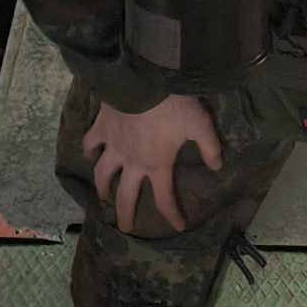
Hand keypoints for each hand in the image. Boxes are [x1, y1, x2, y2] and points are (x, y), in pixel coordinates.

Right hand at [84, 95, 222, 233]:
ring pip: (103, 176)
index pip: (164, 199)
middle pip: (125, 197)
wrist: (143, 78)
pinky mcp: (101, 129)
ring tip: (104, 197)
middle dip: (126, 216)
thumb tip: (217, 166)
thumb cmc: (173, 103)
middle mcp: (132, 163)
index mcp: (157, 165)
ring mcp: (113, 147)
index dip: (172, 215)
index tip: (178, 226)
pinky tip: (91, 156)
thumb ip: (209, 147)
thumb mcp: (200, 124)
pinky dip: (89, 152)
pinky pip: (90, 144)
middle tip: (125, 228)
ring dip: (103, 189)